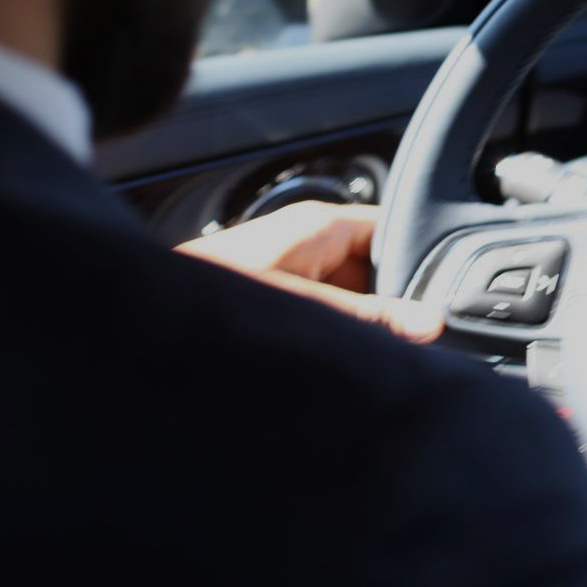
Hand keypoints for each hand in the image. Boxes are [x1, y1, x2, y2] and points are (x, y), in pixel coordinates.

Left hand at [178, 202, 443, 343]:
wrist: (139, 327)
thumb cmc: (209, 297)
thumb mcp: (305, 309)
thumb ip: (369, 318)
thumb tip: (428, 324)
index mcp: (318, 226)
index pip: (395, 230)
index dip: (423, 263)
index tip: (446, 300)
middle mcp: (308, 244)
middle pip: (377, 271)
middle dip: (393, 305)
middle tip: (414, 342)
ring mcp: (293, 273)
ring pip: (352, 298)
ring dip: (363, 326)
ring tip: (373, 354)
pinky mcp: (277, 301)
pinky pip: (325, 316)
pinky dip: (337, 337)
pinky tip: (341, 361)